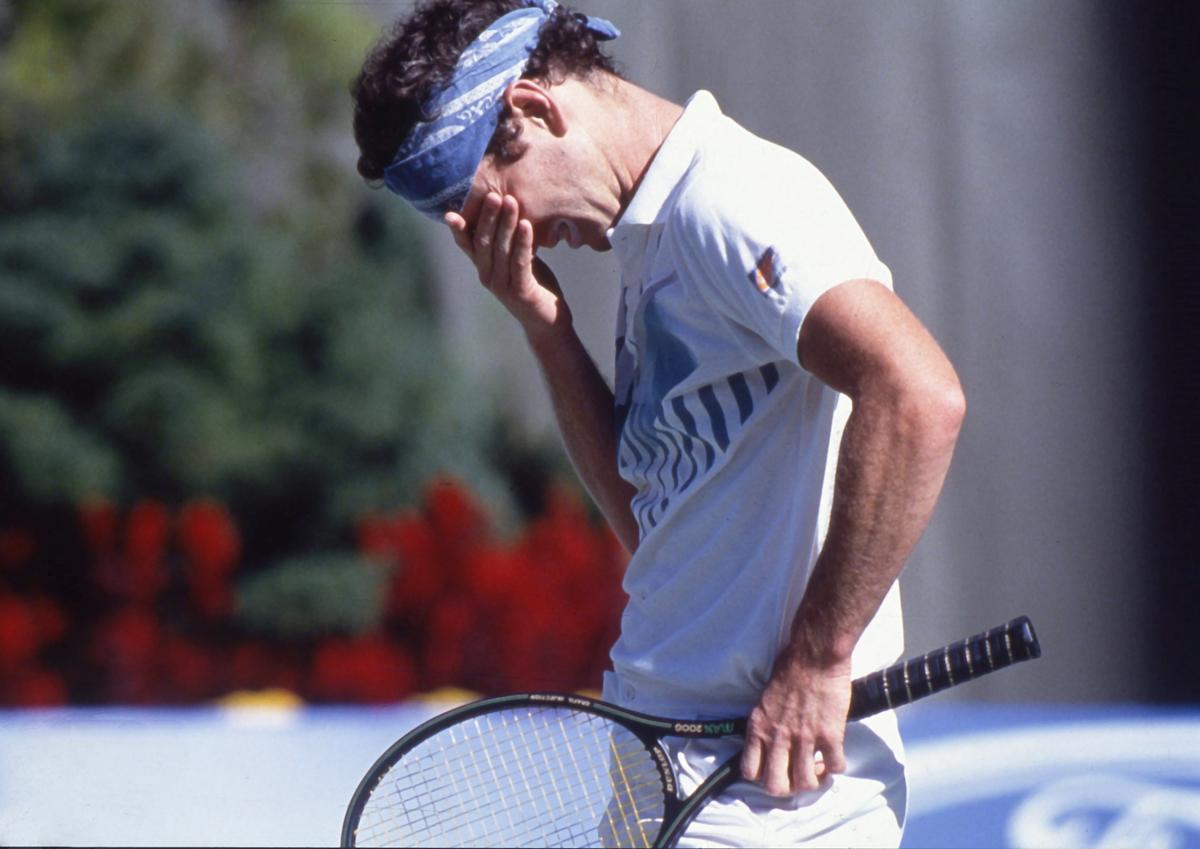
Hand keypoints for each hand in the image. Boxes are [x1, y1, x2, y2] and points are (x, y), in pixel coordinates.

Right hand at [445, 192, 570, 339]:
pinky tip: (526, 224)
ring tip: (510, 201)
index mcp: (483, 267)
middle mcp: (487, 276)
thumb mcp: (516, 261)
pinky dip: (523, 241)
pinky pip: (520, 262)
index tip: (450, 211)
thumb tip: (507, 209)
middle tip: (493, 194)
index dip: (458, 228)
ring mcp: (502, 285)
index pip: (467, 244)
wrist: (546, 321)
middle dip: (488, 216)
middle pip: (483, 241)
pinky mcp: (520, 291)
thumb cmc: (532, 286)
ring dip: (505, 223)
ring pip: (501, 249)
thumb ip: (507, 243)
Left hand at [739, 649, 851, 795]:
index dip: (762, 776)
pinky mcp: (830, 735)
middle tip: (797, 775)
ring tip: (818, 766)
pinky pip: (835, 766)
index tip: (774, 769)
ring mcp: (805, 738)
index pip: (749, 770)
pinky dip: (836, 766)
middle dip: (788, 787)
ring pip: (806, 783)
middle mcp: (778, 737)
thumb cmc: (789, 668)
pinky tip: (835, 755)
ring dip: (814, 779)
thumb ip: (766, 722)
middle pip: (776, 786)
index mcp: (758, 727)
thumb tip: (769, 739)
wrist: (815, 655)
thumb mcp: (765, 698)